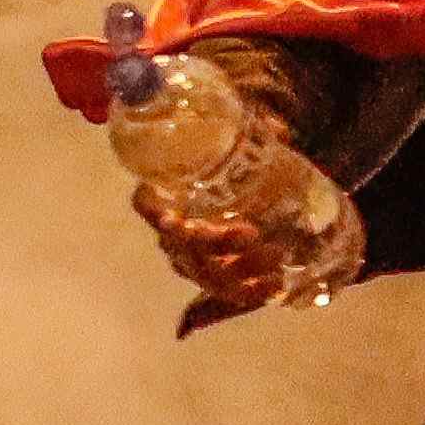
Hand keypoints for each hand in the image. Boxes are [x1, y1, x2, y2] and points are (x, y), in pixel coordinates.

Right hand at [133, 137, 343, 313]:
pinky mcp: (216, 279)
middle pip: (183, 245)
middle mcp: (174, 234)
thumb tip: (279, 132)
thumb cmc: (234, 164)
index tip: (174, 215)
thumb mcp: (243, 144)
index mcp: (169, 198)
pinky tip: (276, 282)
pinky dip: (251, 291)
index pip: (145, 204)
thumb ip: (256, 133)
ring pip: (208, 274)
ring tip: (277, 255)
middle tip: (251, 232)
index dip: (152, 210)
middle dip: (216, 244)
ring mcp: (193, 261)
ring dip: (241, 269)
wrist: (245, 197)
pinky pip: (227, 293)